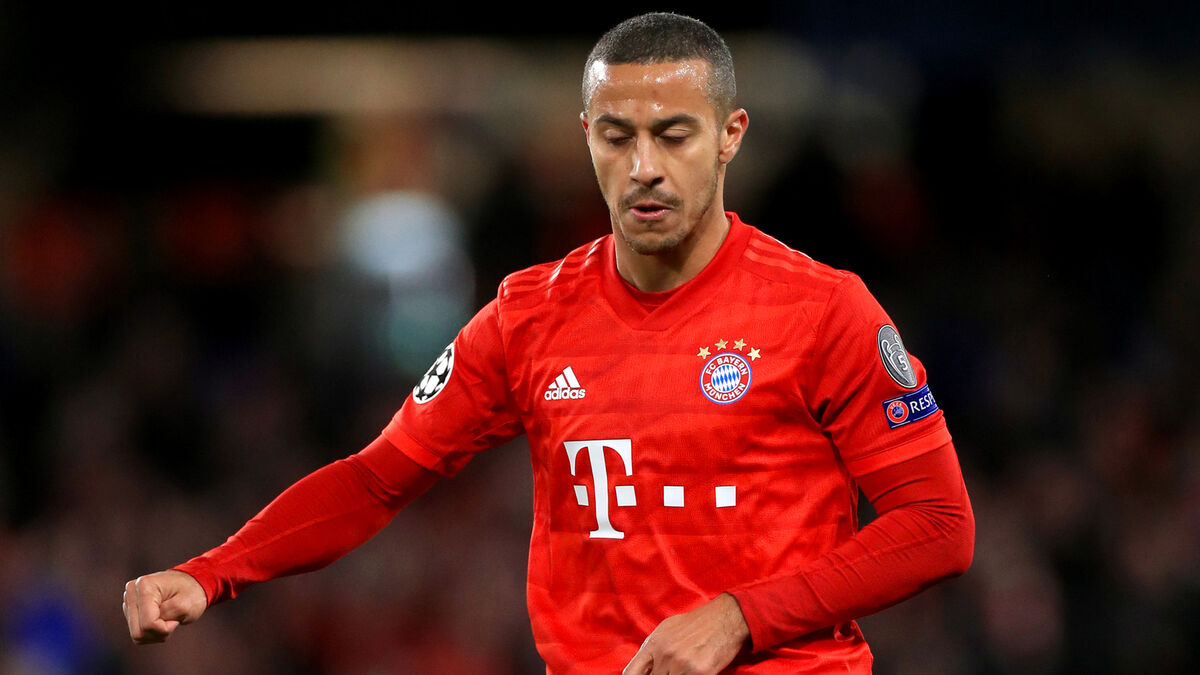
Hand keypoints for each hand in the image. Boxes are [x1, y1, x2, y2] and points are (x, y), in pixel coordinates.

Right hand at [123, 570, 207, 643]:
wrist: (190, 584)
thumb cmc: (191, 592)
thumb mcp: (188, 604)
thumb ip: (169, 613)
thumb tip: (149, 623)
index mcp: (144, 586)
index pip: (148, 623)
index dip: (165, 628)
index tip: (177, 617)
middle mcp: (132, 591)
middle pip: (139, 632)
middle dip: (160, 632)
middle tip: (173, 620)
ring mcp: (129, 601)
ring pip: (137, 635)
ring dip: (156, 633)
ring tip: (168, 619)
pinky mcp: (129, 610)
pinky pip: (138, 634)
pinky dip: (152, 633)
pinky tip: (161, 620)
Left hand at [622, 592, 749, 674]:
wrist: (726, 618)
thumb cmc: (697, 624)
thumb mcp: (667, 630)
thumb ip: (652, 650)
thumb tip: (642, 670)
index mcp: (654, 644)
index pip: (630, 673)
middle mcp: (664, 654)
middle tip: (672, 672)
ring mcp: (681, 664)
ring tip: (686, 669)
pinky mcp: (699, 672)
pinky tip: (697, 672)